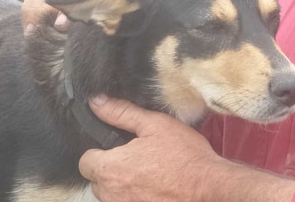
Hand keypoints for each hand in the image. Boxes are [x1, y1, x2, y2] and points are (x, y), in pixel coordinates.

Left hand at [81, 96, 294, 201]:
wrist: (208, 187)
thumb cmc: (183, 155)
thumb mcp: (155, 125)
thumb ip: (121, 113)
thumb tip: (96, 102)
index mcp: (110, 168)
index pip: (85, 161)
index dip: (101, 151)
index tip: (120, 147)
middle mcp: (111, 193)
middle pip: (98, 179)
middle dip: (112, 168)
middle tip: (139, 157)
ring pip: (112, 193)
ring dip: (123, 184)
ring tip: (150, 172)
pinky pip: (127, 201)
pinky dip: (136, 194)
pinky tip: (156, 186)